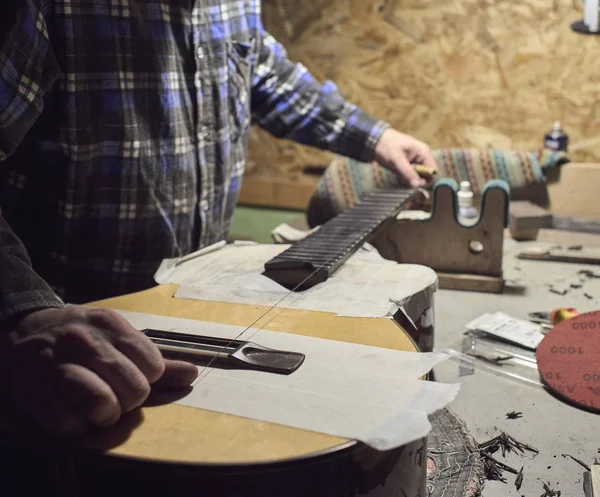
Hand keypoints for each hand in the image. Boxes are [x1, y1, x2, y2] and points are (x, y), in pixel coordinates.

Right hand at [0, 307, 197, 435]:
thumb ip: (154, 357)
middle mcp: (84, 339)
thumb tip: (191, 374)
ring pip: (104, 405)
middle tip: (112, 392)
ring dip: (104, 414)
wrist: (18, 331)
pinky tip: (69, 410)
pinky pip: (70, 424)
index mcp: (109, 323)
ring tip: (95, 405)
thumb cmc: (77, 337)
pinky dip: (75, 426)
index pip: (153, 365)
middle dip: (128, 399)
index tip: (130, 375)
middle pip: (134, 389)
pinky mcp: (32, 391)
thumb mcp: (116, 336)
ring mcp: (56, 364)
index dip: (146, 378)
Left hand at [373, 128, 437, 187]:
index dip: (425, 180)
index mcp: (423, 152)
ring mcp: (415, 160)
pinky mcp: (408, 164)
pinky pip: (411, 175)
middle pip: (425, 175)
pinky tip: (397, 175)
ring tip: (399, 176)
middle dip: (415, 180)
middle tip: (403, 180)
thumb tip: (417, 185)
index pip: (433, 171)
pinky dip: (405, 178)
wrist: (374, 140)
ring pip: (417, 176)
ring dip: (409, 180)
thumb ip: (407, 173)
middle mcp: (422, 156)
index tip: (414, 184)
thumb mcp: (397, 160)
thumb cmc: (386, 146)